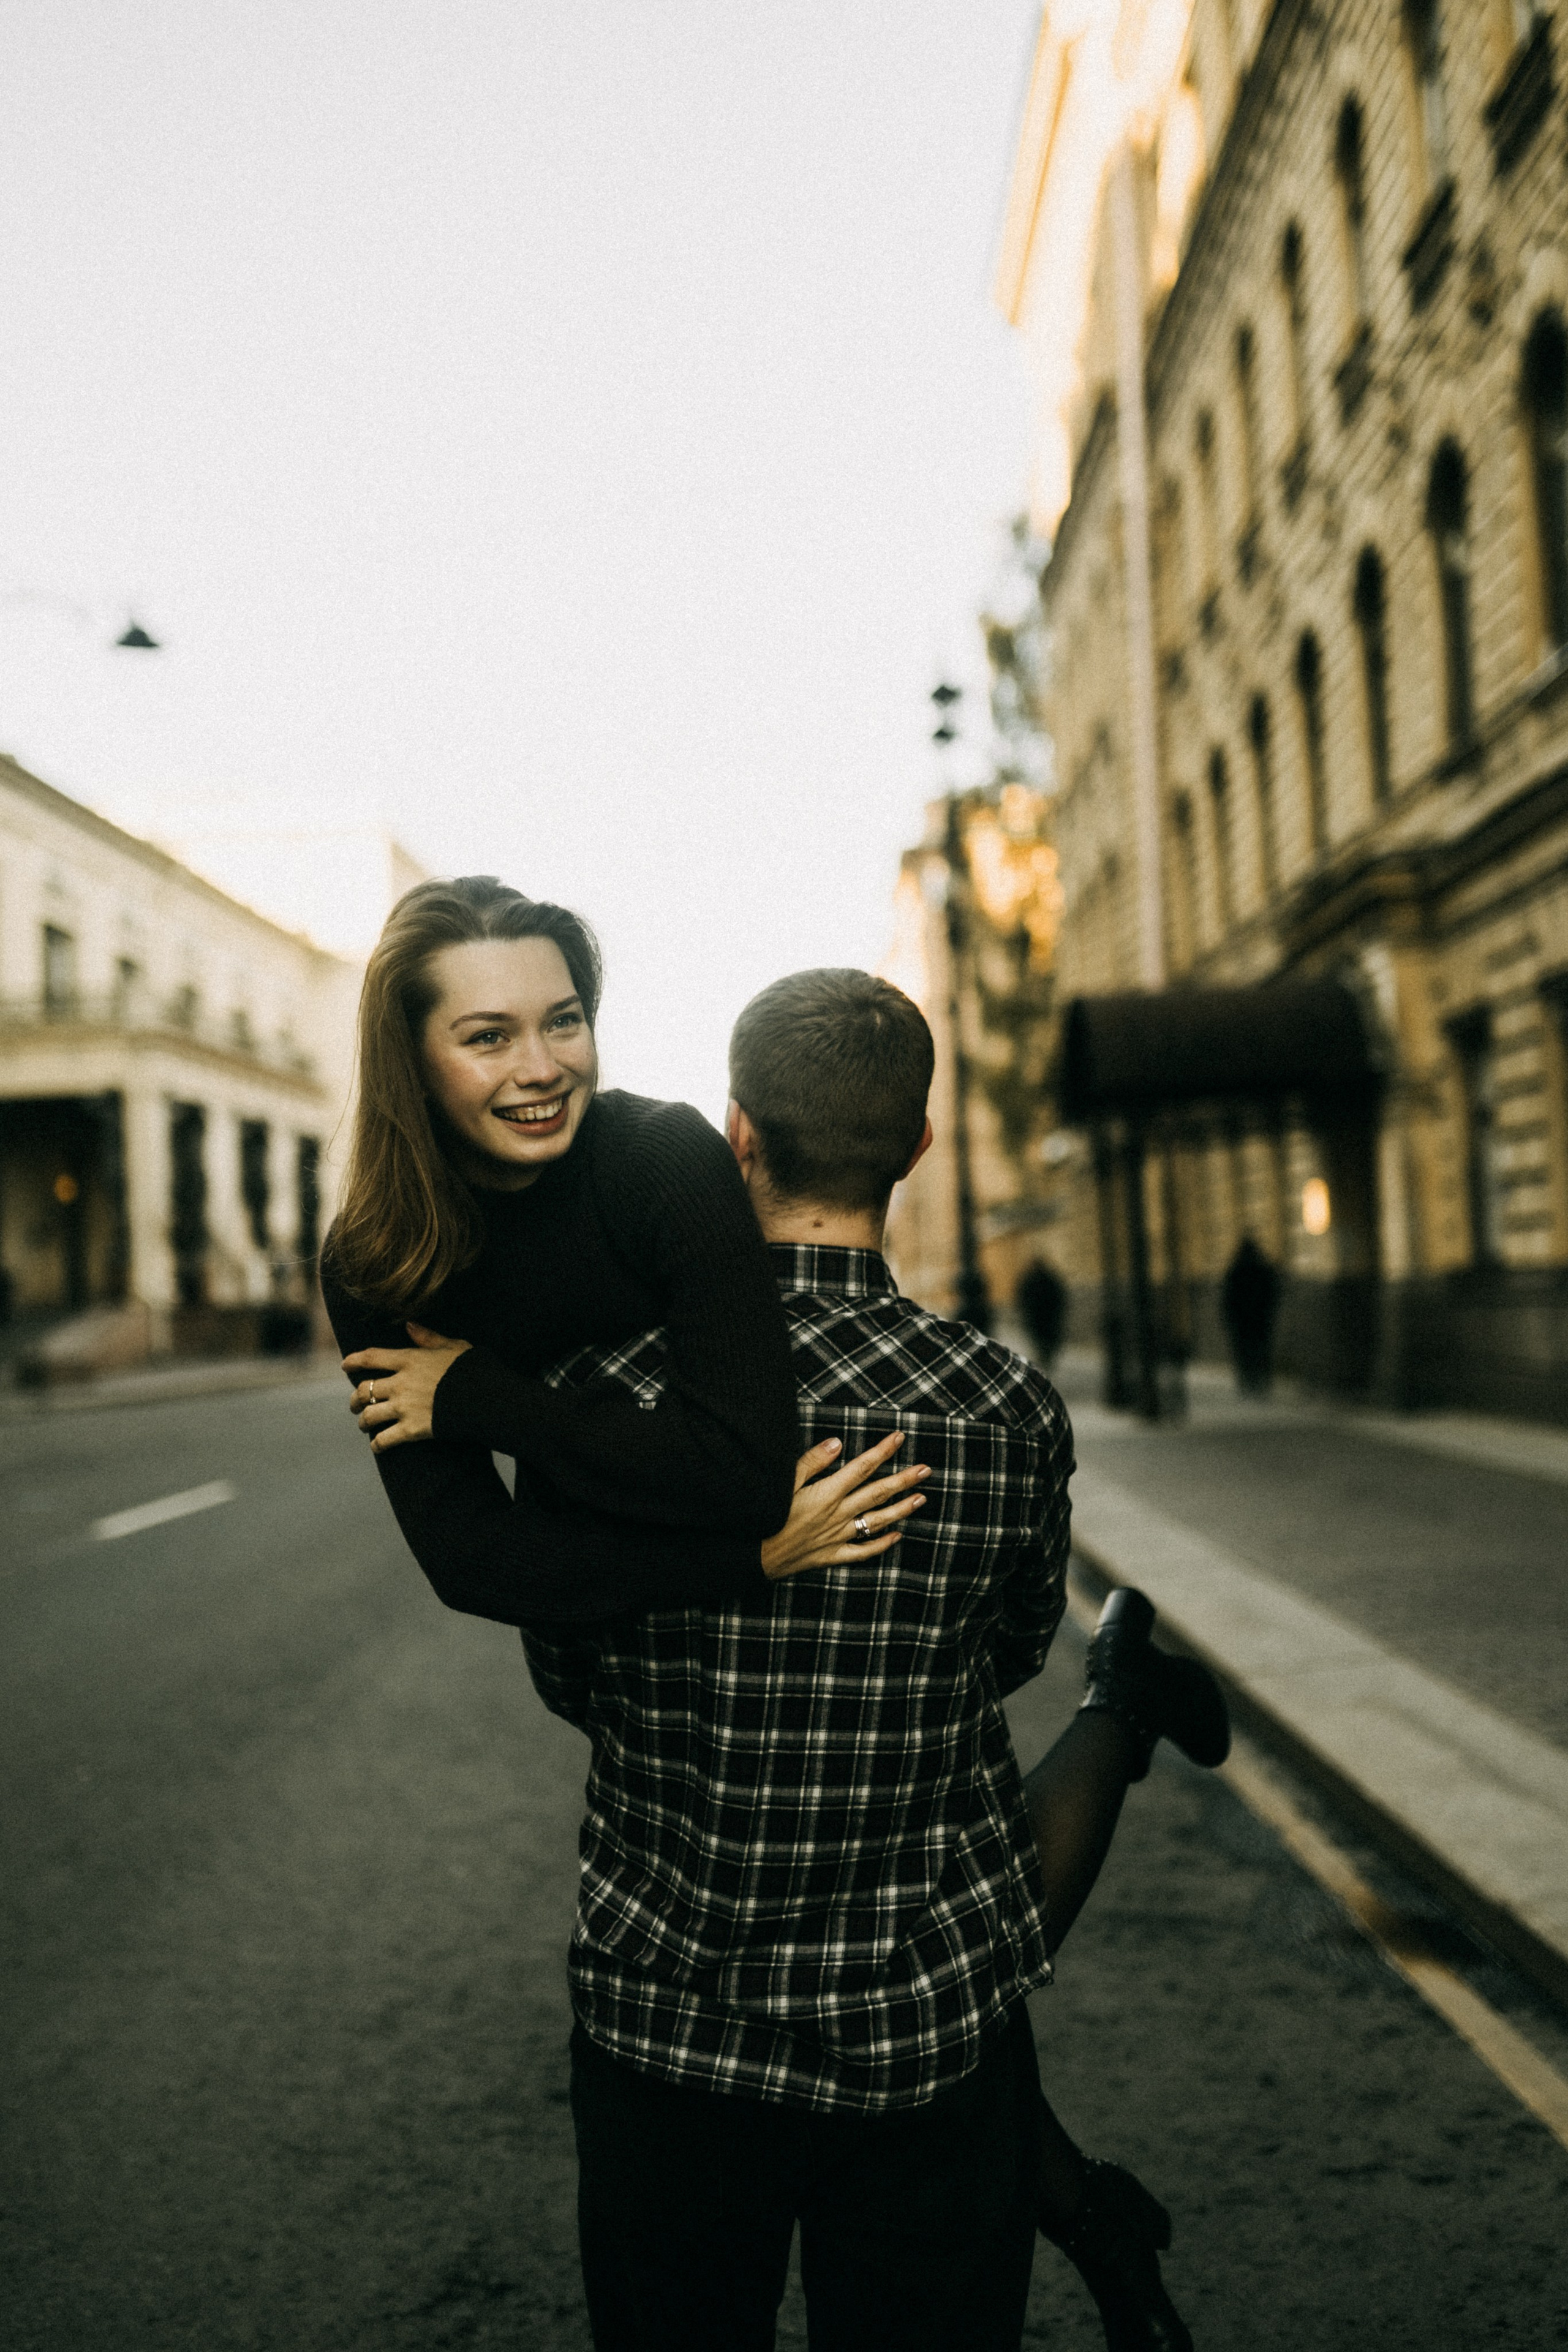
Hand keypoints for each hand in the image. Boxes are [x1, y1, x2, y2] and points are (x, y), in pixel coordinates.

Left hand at [342, 1322, 472, 1452]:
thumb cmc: (474, 1369)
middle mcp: (400, 1383)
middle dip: (355, 1398)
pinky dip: (377, 1444)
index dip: (354, 1360)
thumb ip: (429, 1338)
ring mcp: (404, 1407)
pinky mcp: (411, 1430)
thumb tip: (409, 1326)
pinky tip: (377, 1446)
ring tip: (364, 1424)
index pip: (372, 1357)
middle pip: (364, 1389)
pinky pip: (383, 1440)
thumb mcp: (454, 1346)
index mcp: (409, 1360)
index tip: (344, 1365)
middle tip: (354, 1404)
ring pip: (368, 1415)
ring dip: (363, 1421)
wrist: (487, 1399)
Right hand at [760, 1432, 929, 1580]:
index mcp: (827, 1493)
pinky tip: (896, 1537)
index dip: (883, 1451)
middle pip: (877, 1493)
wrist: (755, 1555)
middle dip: (904, 1479)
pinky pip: (863, 1551)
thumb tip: (838, 1442)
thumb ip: (812, 1461)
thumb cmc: (765, 1515)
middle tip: (926, 1470)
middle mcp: (838, 1514)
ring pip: (877, 1521)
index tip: (899, 1438)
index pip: (862, 1467)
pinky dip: (881, 1545)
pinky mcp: (832, 1556)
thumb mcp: (784, 1481)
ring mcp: (838, 1537)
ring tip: (921, 1498)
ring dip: (901, 1509)